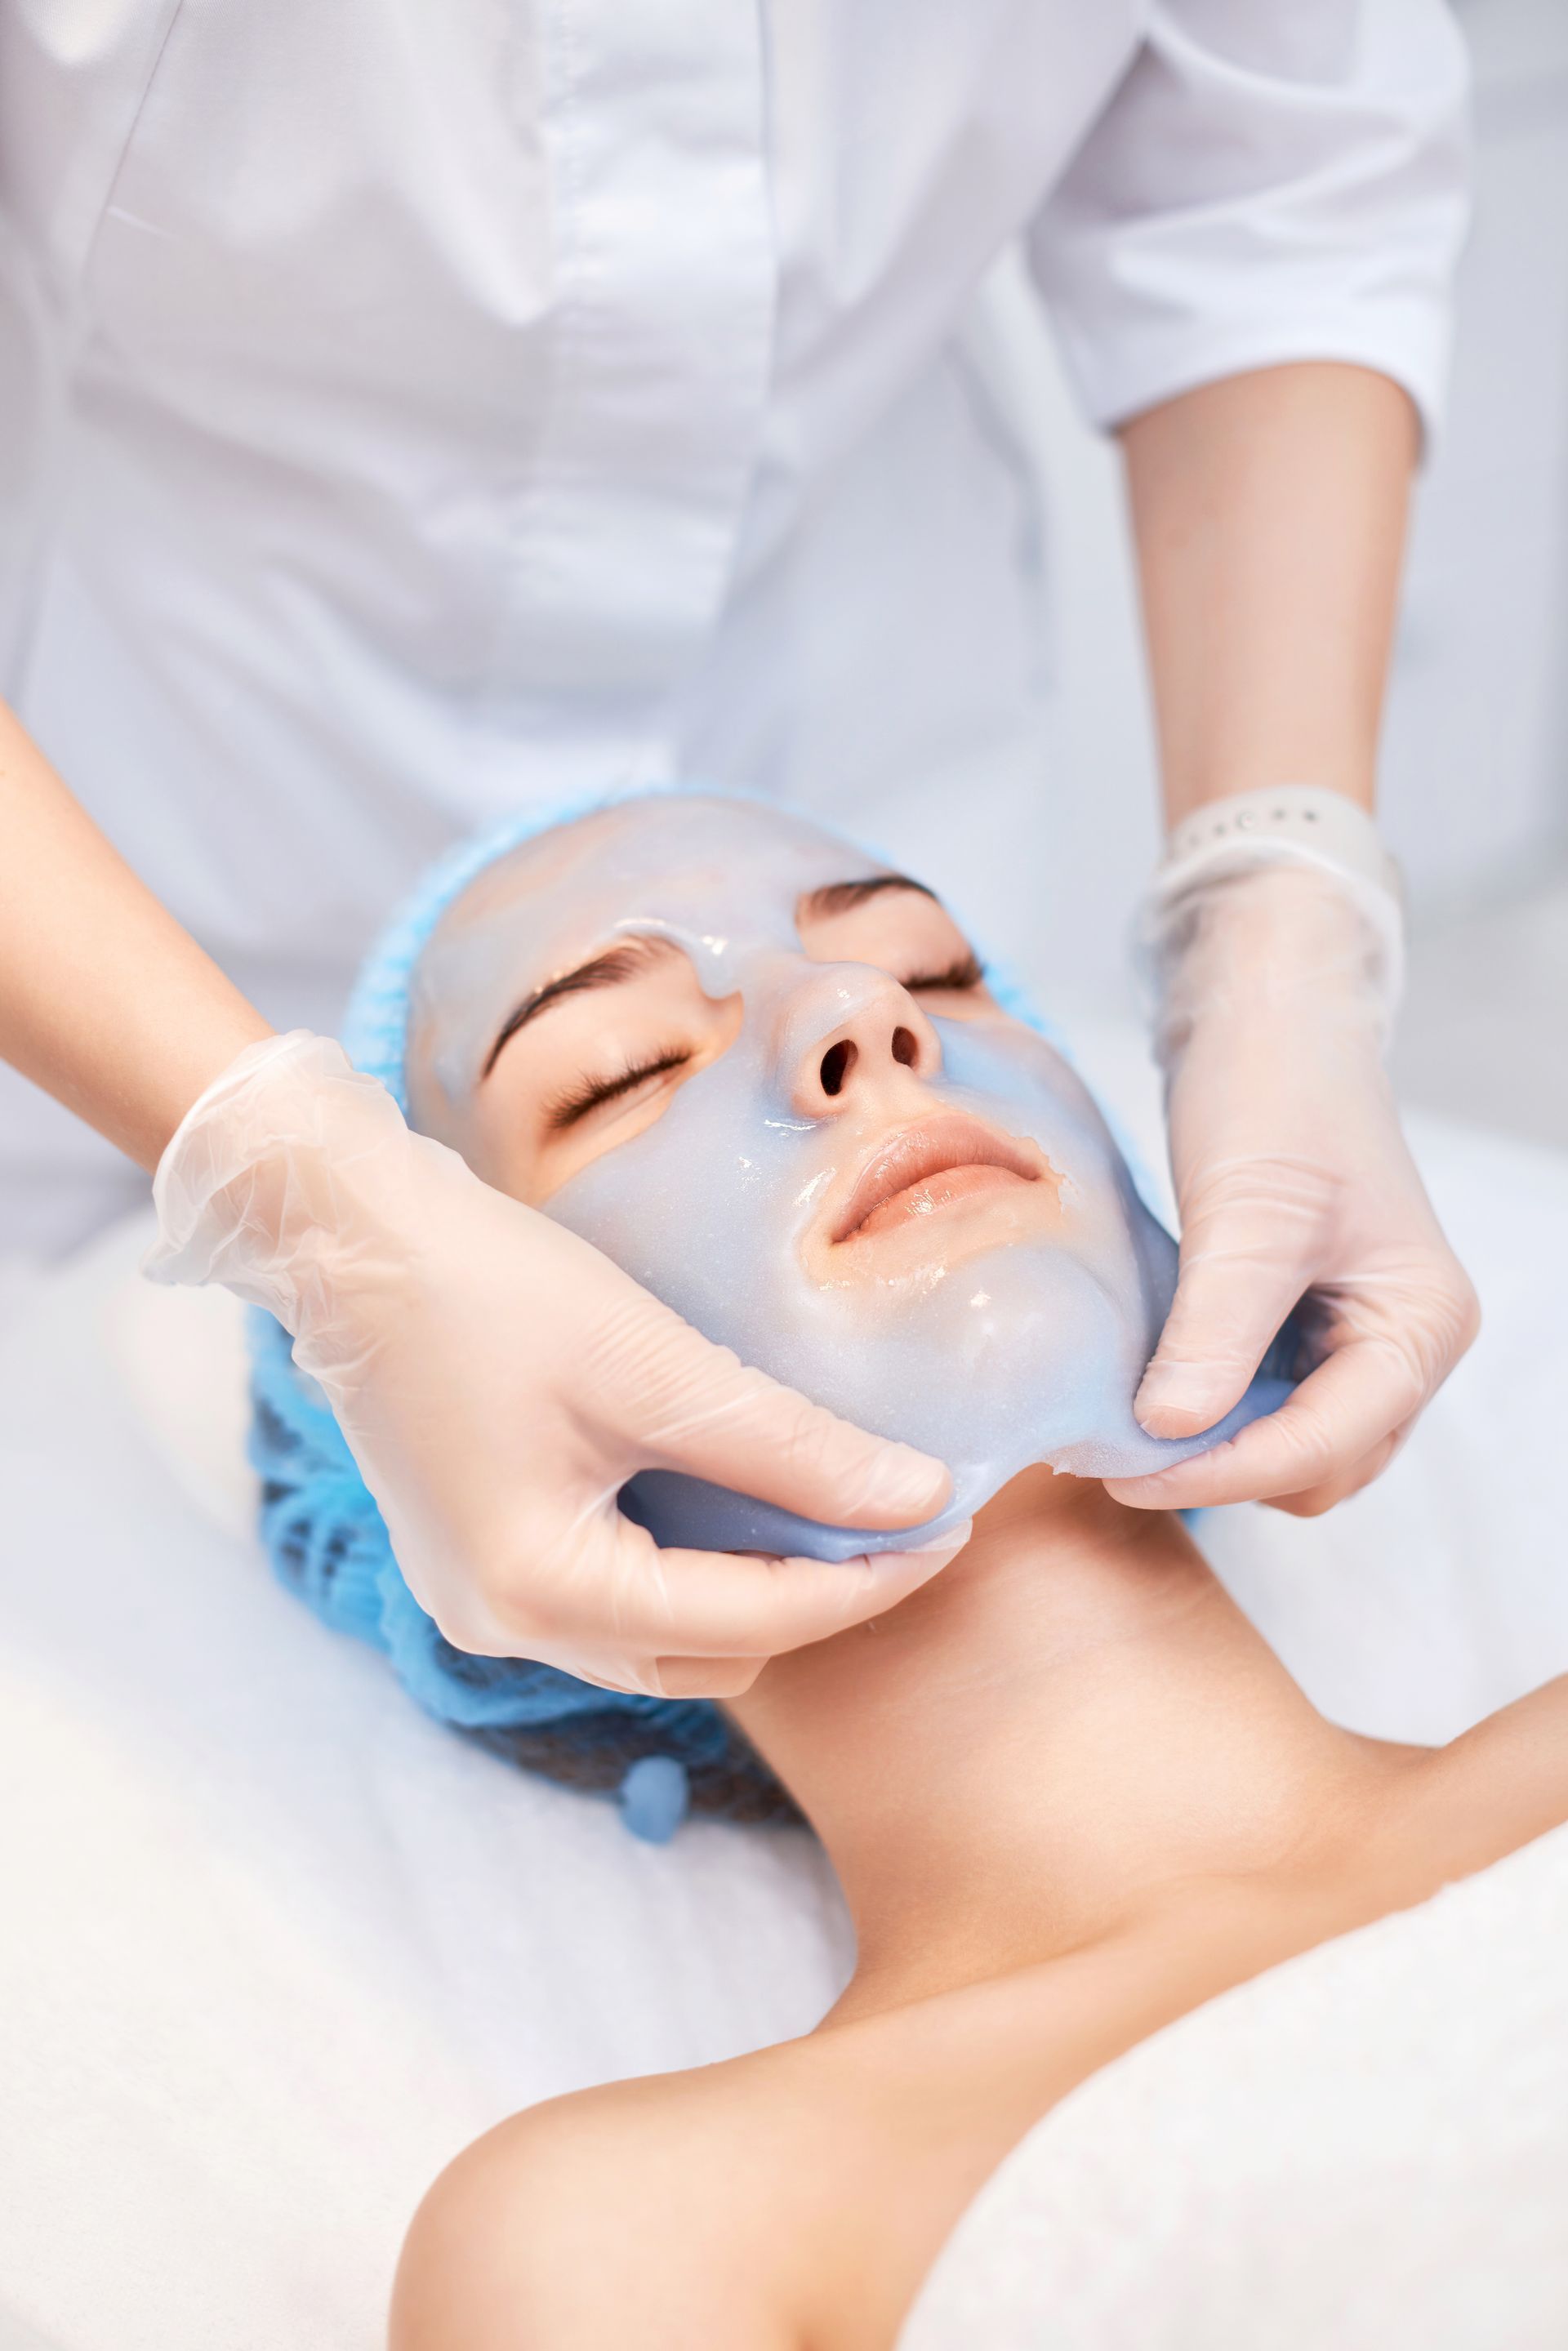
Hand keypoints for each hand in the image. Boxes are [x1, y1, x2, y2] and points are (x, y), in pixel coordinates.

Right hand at [147, 1034, 959, 1694]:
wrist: (345, 1237)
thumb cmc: (485, 1288)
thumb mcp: (655, 1368)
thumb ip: (791, 1447)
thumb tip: (923, 1498)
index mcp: (543, 1593)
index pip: (757, 1620)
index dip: (871, 1578)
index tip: (955, 1521)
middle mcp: (506, 1625)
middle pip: (714, 1650)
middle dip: (819, 1594)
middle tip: (906, 1515)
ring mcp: (483, 1600)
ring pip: (665, 1632)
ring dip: (757, 1583)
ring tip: (837, 1500)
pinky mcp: (479, 1556)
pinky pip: (616, 1591)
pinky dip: (693, 1557)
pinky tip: (742, 1489)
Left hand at [1104, 864, 1478, 1517]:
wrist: (1269, 1012)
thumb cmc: (1276, 1091)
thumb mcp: (1247, 1211)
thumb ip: (1217, 1327)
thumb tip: (1171, 1432)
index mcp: (1420, 1322)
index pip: (1326, 1444)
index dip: (1225, 1471)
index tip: (1124, 1471)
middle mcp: (1402, 1342)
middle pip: (1317, 1466)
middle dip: (1222, 1472)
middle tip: (1108, 1457)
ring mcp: (1358, 1335)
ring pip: (1291, 1447)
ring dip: (1212, 1452)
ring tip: (1116, 1432)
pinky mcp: (1306, 1321)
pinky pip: (1264, 1402)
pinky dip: (1208, 1412)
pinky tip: (1142, 1394)